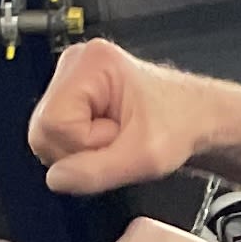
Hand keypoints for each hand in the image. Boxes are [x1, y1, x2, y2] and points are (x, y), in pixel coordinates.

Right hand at [27, 39, 202, 194]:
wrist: (197, 118)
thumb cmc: (181, 123)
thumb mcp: (144, 157)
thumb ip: (97, 171)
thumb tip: (56, 179)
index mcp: (91, 63)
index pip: (53, 124)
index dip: (83, 146)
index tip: (117, 140)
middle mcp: (75, 63)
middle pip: (43, 130)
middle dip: (80, 150)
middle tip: (118, 141)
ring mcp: (70, 79)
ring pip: (46, 136)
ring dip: (81, 151)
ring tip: (116, 138)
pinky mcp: (71, 96)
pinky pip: (56, 136)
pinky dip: (81, 148)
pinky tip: (108, 138)